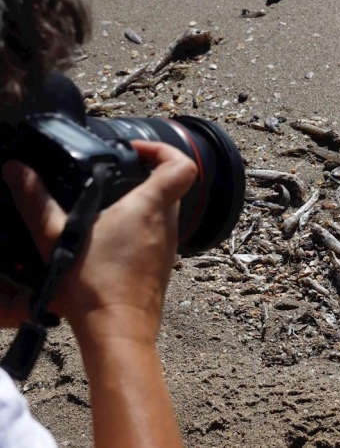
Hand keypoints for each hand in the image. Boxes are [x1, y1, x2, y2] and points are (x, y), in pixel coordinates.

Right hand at [1, 140, 196, 345]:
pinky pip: (155, 235)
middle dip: (143, 175)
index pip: (182, 165)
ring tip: (102, 207)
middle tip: (110, 176)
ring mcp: (168, 246)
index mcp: (150, 207)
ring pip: (162, 212)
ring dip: (138, 204)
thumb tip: (16, 169)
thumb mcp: (55, 236)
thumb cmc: (95, 287)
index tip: (134, 151)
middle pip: (170, 186)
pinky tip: (106, 239)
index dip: (163, 150)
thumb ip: (35, 199)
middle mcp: (166, 224)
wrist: (118, 331)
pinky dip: (136, 228)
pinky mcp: (161, 265)